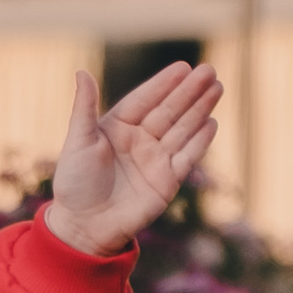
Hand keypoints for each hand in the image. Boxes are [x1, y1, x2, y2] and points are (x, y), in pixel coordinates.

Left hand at [43, 60, 222, 254]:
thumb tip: (81, 72)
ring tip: (217, 87)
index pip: (145, 99)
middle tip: (209, 70)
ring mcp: (155, 159)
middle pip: (169, 110)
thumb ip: (84, 107)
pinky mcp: (167, 181)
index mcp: (117, 127)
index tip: (183, 67)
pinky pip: (187, 156)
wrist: (85, 226)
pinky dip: (200, 141)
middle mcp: (139, 140)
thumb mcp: (78, 141)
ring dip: (200, 109)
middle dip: (189, 91)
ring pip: (182, 129)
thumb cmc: (74, 183)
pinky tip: (212, 122)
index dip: (164, 84)